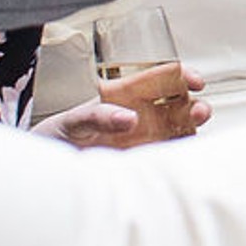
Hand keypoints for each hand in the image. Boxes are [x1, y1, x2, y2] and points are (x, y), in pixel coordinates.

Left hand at [36, 60, 209, 147]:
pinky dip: (179, 154)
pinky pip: (168, 155)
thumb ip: (98, 115)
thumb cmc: (58, 136)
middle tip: (199, 112)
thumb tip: (129, 118)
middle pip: (178, 105)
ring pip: (178, 130)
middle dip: (194, 106)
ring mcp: (144, 139)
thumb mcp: (73, 120)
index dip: (182, 75)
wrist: (46, 170)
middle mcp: (140, 115)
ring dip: (191, 130)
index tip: (196, 80)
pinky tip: (183, 155)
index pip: (161, 78)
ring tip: (193, 132)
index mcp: (125, 95)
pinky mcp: (142, 161)